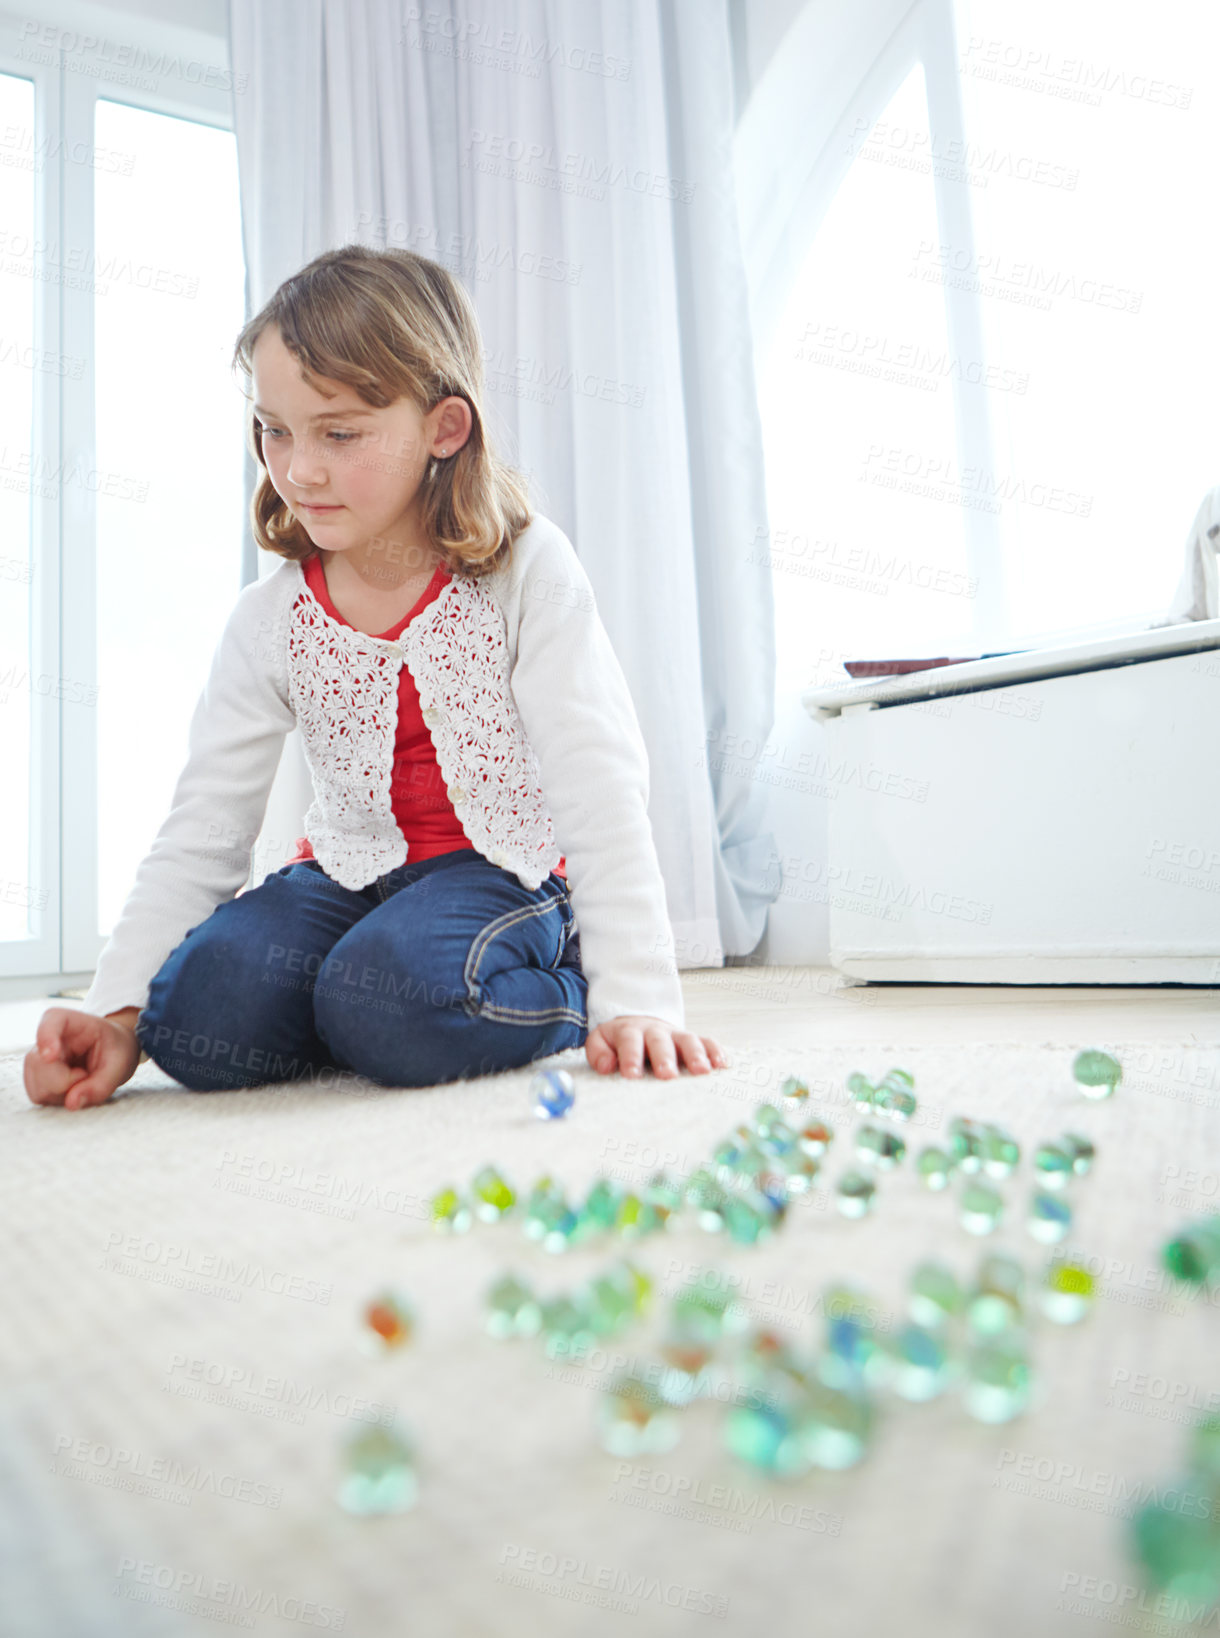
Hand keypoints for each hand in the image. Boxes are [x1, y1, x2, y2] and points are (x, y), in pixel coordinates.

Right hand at [23, 1007, 141, 1109]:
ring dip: (64, 1094)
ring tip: (83, 1080)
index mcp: (67, 1021)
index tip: (51, 1055)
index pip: (50, 1023)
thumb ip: (100, 1085)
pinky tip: (73, 1088)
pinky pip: (39, 1097)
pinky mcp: (35, 1078)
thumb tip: (71, 1104)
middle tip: (89, 1075)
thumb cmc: (116, 1049)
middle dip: (67, 1083)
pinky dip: (59, 1100)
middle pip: (41, 1068)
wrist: (113, 1050)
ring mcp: (36, 1060)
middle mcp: (45, 1038)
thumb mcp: (120, 1064)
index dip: (46, 1039)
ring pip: (38, 1088)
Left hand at [585, 1016, 726, 1079]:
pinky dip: (716, 1051)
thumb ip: (598, 1052)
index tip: (631, 1075)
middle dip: (664, 1057)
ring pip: (687, 1039)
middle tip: (667, 1075)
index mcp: (629, 1031)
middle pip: (660, 1040)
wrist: (639, 1024)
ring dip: (696, 1054)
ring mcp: (675, 1034)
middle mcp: (654, 1031)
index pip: (629, 1041)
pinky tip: (723, 1065)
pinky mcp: (692, 1039)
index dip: (630, 1056)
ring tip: (702, 1072)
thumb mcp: (601, 1041)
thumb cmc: (619, 1042)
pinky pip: (707, 1041)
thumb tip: (607, 1065)